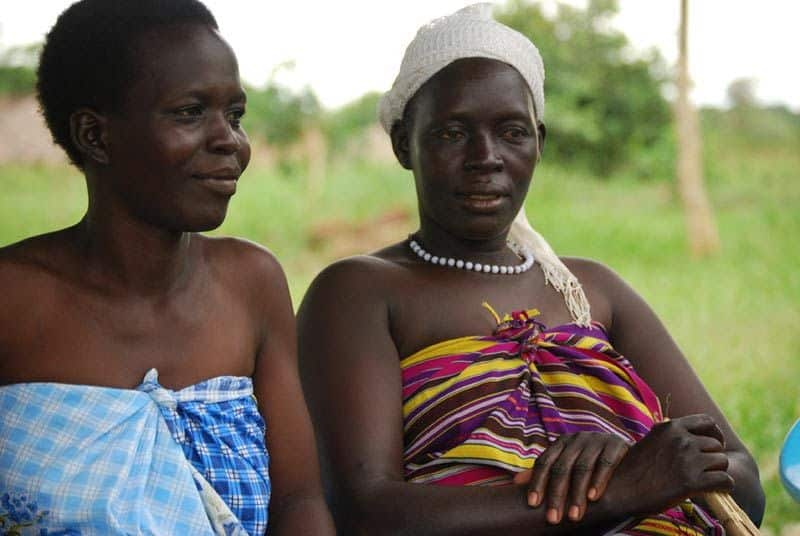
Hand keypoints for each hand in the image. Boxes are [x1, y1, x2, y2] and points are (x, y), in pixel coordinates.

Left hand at [513, 432, 629, 523]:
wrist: (623, 450)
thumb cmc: (589, 462)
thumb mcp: (566, 464)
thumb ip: (546, 472)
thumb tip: (516, 483)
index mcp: (561, 443)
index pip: (545, 462)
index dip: (537, 482)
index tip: (532, 504)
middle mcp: (576, 439)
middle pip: (562, 468)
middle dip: (556, 495)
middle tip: (553, 519)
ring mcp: (596, 440)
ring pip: (582, 468)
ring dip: (577, 494)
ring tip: (574, 516)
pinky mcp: (615, 444)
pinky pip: (606, 462)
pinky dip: (599, 480)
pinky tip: (594, 498)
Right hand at [605, 414, 733, 516]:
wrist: (621, 490)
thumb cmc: (634, 468)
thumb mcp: (652, 441)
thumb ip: (672, 437)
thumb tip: (693, 438)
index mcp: (670, 427)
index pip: (707, 422)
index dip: (715, 434)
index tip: (715, 444)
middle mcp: (681, 439)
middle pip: (716, 445)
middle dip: (714, 457)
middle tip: (707, 469)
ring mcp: (687, 460)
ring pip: (722, 462)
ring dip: (718, 472)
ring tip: (708, 480)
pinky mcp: (692, 482)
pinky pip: (724, 480)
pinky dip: (725, 486)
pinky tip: (716, 490)